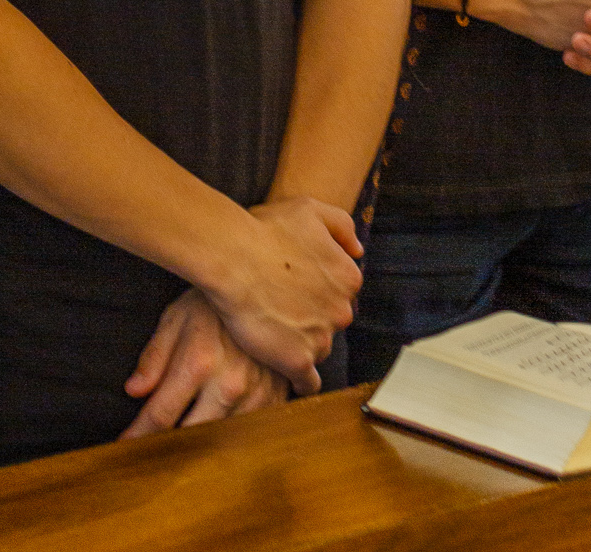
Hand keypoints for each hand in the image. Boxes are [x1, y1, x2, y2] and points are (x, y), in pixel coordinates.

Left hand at [122, 288, 289, 436]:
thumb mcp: (176, 318)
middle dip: (170, 446)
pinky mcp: (277, 400)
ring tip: (189, 433)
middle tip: (154, 449)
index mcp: (199, 362)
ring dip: (203, 441)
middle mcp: (230, 384)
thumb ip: (154, 357)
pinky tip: (221, 422)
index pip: (161, 414)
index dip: (139, 435)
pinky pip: (249, 432)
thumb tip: (134, 391)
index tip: (125, 447)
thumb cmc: (214, 303)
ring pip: (221, 440)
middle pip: (191, 437)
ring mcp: (257, 395)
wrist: (267, 289)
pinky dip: (232, 433)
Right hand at [202, 195, 363, 397]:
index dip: (317, 288)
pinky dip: (300, 380)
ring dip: (301, 342)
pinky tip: (288, 374)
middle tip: (282, 305)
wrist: (233, 257)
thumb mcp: (310, 209)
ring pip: (318, 347)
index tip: (297, 286)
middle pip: (330, 320)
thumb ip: (341, 225)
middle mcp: (341, 311)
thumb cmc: (265, 229)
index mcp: (348, 278)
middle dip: (312, 315)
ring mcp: (321, 339)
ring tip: (274, 330)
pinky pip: (307, 382)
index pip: (340, 292)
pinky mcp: (297, 361)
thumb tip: (357, 250)